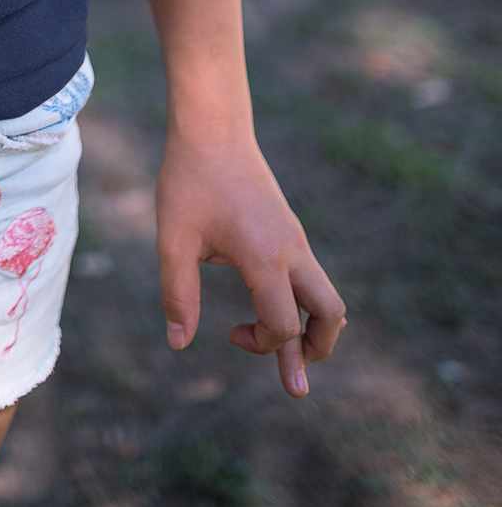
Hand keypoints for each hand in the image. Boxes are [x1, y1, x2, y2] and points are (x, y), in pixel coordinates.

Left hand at [155, 134, 345, 397]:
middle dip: (315, 350)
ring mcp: (296, 238)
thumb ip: (177, 295)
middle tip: (294, 379)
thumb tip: (178, 344)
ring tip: (293, 352)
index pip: (282, 324)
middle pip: (331, 315)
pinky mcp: (290, 229)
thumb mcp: (174, 240)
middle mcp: (292, 250)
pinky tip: (286, 308)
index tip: (228, 334)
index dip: (262, 345)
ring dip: (314, 327)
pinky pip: (312, 275)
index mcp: (265, 257)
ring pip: (328, 296)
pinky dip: (304, 302)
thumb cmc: (189, 181)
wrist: (212, 127)